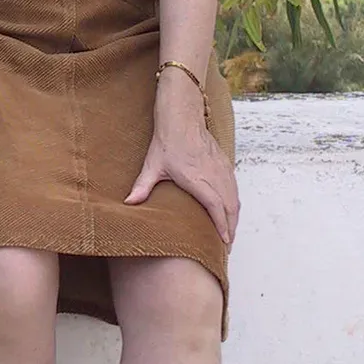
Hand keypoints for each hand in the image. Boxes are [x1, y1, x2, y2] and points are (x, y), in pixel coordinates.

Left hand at [124, 119, 240, 247]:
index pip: (215, 206)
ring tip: (230, 233)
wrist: (182, 118)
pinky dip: (235, 202)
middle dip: (231, 227)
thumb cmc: (168, 141)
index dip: (222, 225)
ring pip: (235, 197)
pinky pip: (234, 188)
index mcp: (197, 178)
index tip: (225, 240)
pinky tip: (230, 210)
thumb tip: (129, 202)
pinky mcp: (224, 164)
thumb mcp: (152, 166)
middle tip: (228, 245)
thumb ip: (142, 186)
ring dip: (235, 216)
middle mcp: (213, 174)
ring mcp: (221, 169)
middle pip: (230, 206)